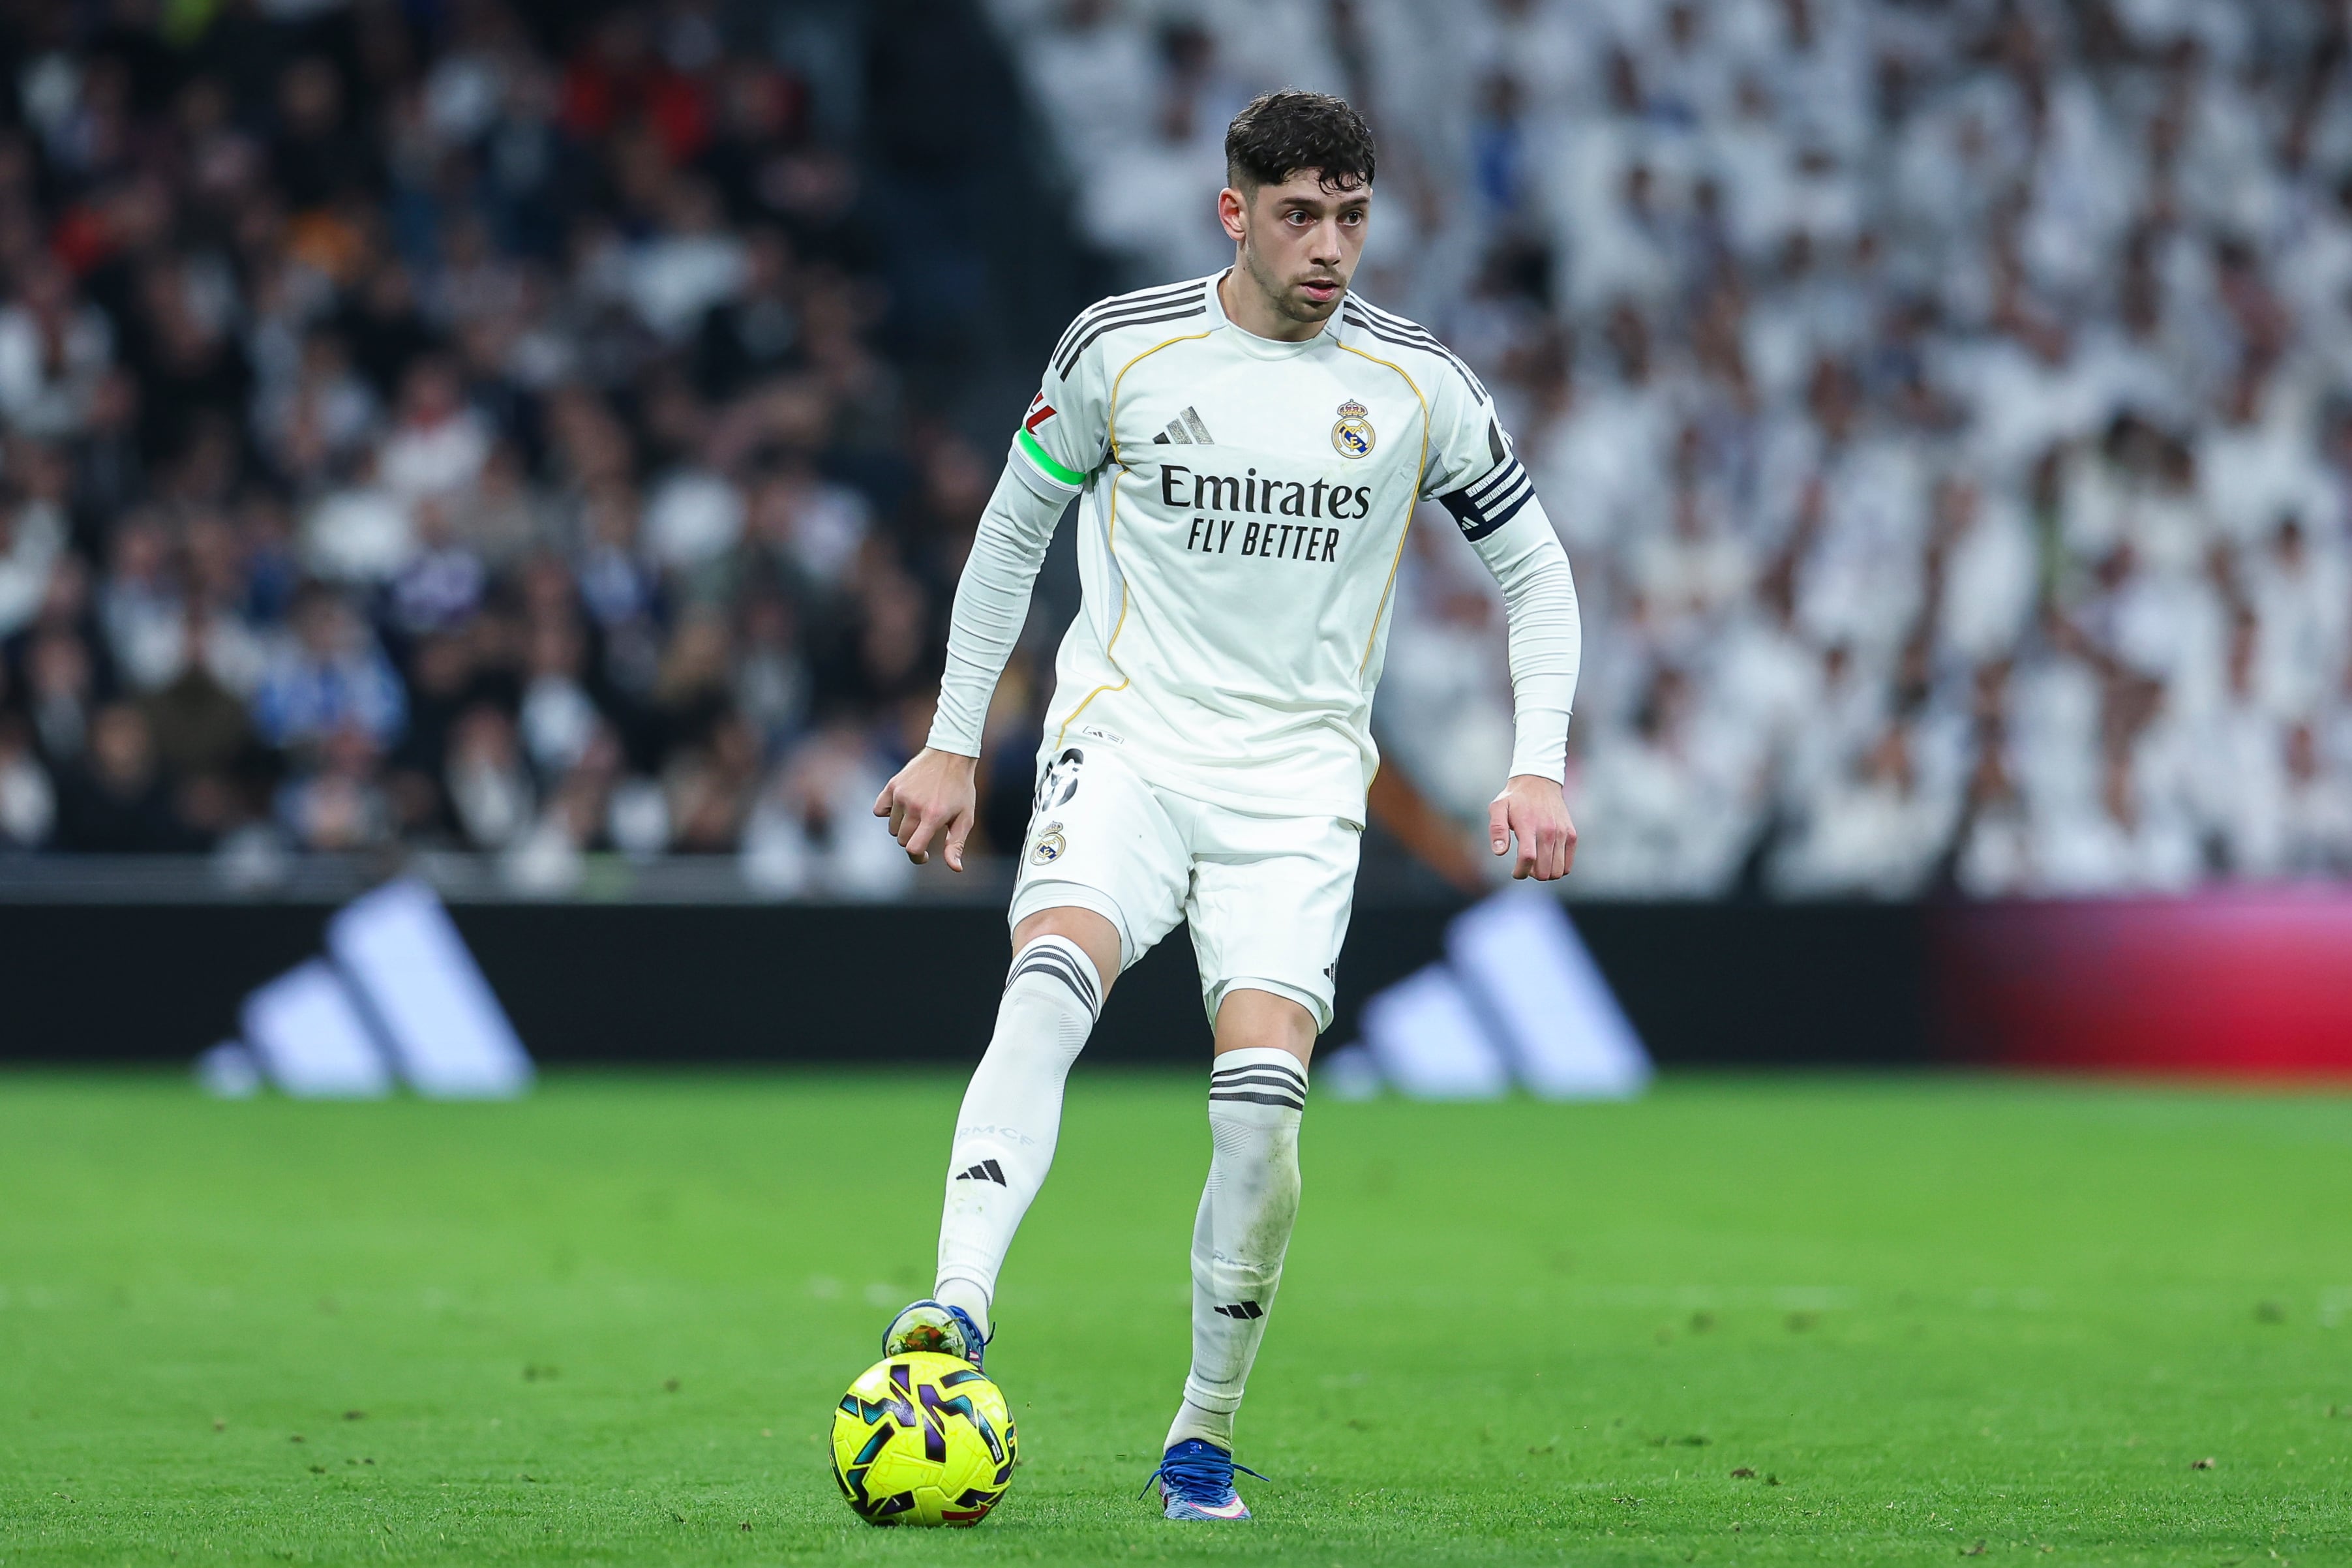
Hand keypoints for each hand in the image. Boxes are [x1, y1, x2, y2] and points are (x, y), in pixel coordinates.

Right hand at [873, 748, 979, 870]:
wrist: (950, 755)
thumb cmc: (960, 789)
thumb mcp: (965, 817)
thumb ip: (956, 844)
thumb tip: (956, 869)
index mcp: (933, 816)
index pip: (912, 848)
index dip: (917, 857)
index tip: (924, 855)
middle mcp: (914, 806)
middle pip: (902, 840)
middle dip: (913, 840)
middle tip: (924, 832)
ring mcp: (901, 794)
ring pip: (892, 827)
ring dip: (903, 827)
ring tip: (918, 815)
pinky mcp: (892, 785)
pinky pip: (879, 810)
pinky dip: (887, 813)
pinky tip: (902, 808)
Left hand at [1488, 774, 1576, 881]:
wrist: (1539, 782)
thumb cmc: (1515, 799)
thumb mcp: (1498, 808)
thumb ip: (1497, 829)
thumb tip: (1499, 852)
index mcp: (1528, 825)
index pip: (1527, 858)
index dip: (1520, 872)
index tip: (1515, 872)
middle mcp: (1548, 830)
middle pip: (1544, 870)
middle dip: (1532, 874)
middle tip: (1525, 865)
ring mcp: (1562, 833)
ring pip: (1557, 871)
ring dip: (1545, 873)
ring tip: (1536, 862)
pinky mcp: (1571, 835)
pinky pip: (1568, 865)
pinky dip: (1558, 868)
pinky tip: (1548, 859)